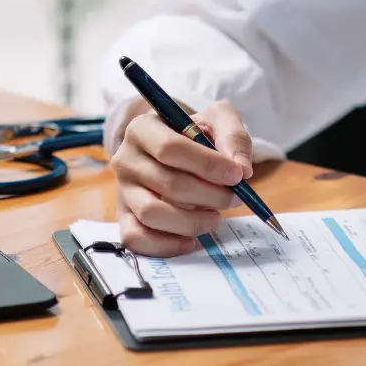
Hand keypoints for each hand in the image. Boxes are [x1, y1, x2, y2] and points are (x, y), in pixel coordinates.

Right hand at [111, 99, 253, 256]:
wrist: (174, 152)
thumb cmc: (194, 135)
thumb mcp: (217, 120)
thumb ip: (233, 137)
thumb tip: (242, 170)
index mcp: (143, 127)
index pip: (171, 149)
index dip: (207, 165)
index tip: (237, 175)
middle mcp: (126, 158)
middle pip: (168, 183)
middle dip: (210, 195)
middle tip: (234, 197)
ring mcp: (123, 190)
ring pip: (152, 213)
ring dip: (192, 221)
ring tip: (215, 217)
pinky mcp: (124, 217)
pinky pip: (136, 239)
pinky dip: (166, 245)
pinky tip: (191, 240)